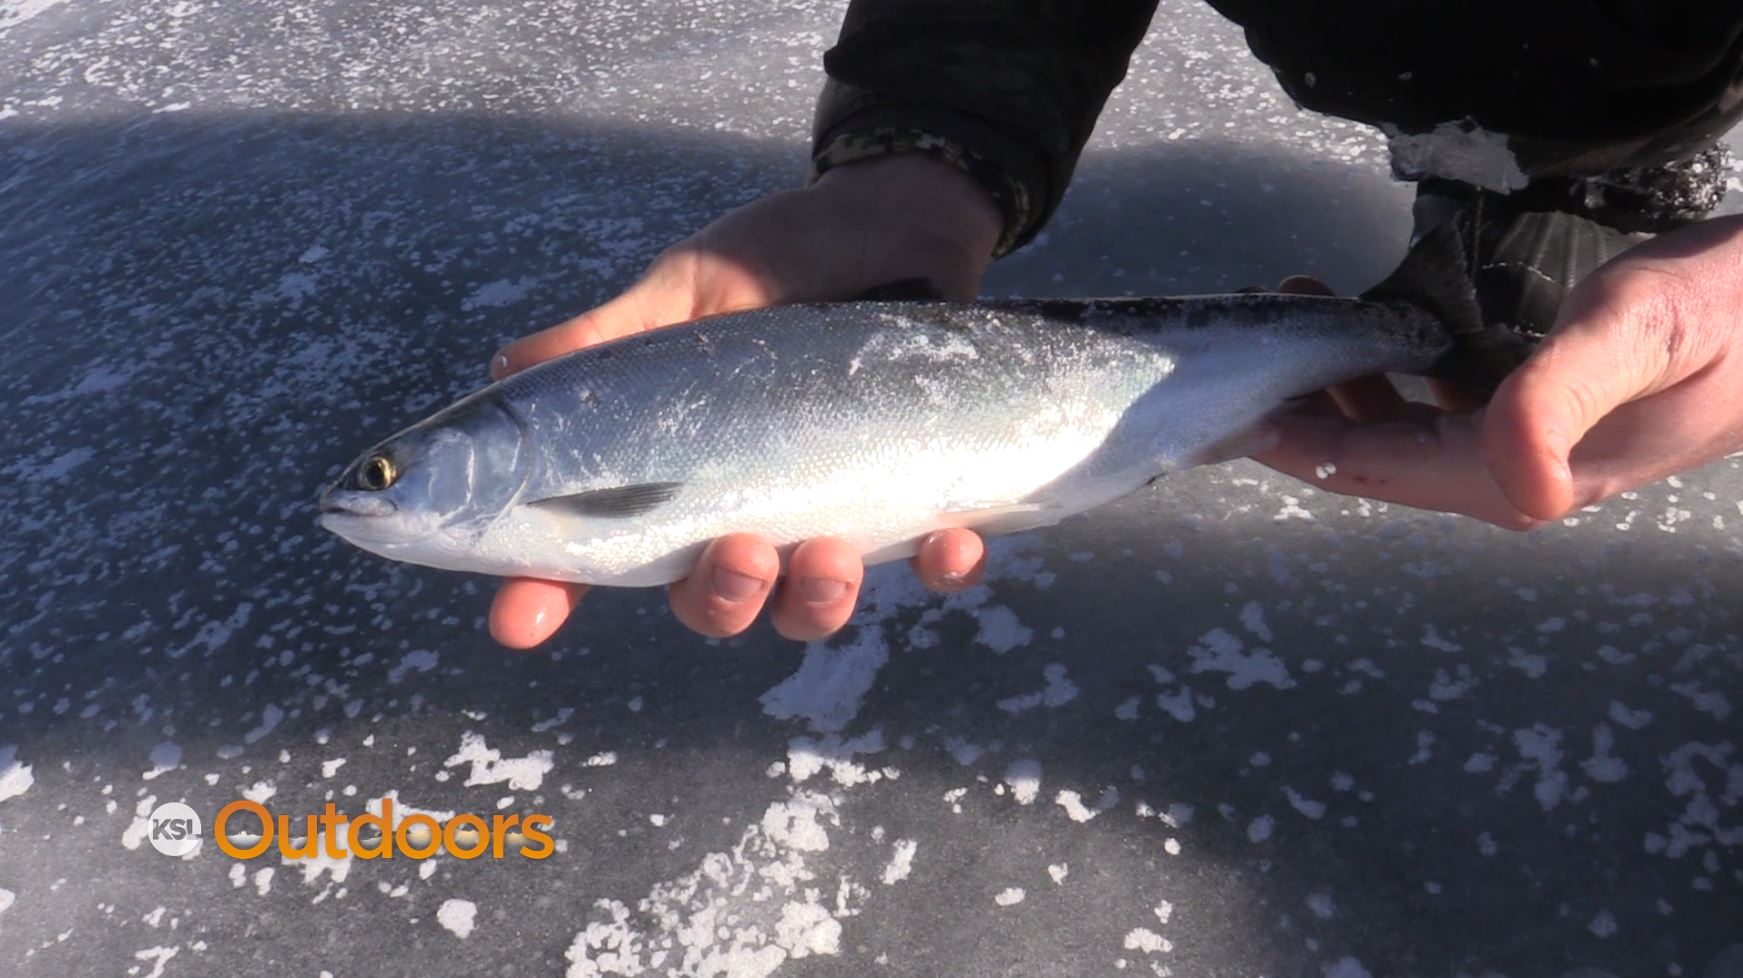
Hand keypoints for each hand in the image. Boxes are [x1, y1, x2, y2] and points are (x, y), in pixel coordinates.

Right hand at [487, 155, 1003, 647]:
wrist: (894, 217)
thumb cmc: (777, 255)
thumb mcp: (691, 285)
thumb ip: (614, 333)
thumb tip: (510, 368)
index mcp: (672, 467)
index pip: (595, 550)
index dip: (550, 595)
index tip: (522, 621)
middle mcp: (743, 506)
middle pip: (713, 601)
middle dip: (722, 600)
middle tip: (743, 555)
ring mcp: (830, 508)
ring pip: (810, 605)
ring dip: (817, 601)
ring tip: (831, 557)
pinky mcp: (916, 494)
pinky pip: (931, 563)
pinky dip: (943, 566)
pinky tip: (952, 544)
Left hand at [1255, 216, 1742, 527]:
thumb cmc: (1731, 312)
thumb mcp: (1639, 334)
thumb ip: (1561, 399)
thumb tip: (1520, 487)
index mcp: (1517, 478)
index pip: (1367, 468)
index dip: (1287, 439)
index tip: (1219, 400)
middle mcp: (1509, 477)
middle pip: (1367, 456)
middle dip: (1295, 408)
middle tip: (1242, 341)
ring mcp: (1522, 449)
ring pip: (1395, 428)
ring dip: (1335, 381)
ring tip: (1292, 309)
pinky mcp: (1537, 413)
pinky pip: (1432, 402)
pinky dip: (1384, 366)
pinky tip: (1362, 325)